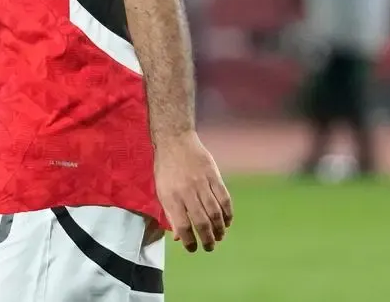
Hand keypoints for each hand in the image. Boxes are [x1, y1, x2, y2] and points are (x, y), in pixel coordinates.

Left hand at [154, 131, 232, 252]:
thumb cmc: (166, 168)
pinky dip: (228, 212)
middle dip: (207, 239)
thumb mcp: (161, 191)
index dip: (189, 241)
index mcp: (171, 197)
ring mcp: (202, 183)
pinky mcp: (214, 175)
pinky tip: (227, 221)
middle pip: (202, 222)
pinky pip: (224, 198)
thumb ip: (170, 214)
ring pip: (215, 212)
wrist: (175, 140)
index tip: (193, 248)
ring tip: (219, 236)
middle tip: (210, 247)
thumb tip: (178, 237)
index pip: (182, 226)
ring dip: (219, 228)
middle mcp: (187, 191)